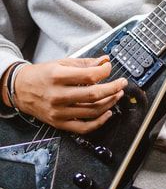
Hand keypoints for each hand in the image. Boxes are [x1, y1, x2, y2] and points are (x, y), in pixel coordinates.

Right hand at [13, 57, 127, 132]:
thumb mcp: (61, 63)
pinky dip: (99, 122)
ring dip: (110, 102)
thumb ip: (85, 63)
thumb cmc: (42, 75)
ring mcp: (59, 112)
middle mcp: (58, 95)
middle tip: (122, 83)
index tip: (109, 68)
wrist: (21, 89)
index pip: (89, 76)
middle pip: (93, 95)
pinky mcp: (59, 123)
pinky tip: (108, 112)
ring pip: (92, 111)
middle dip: (113, 88)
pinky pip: (83, 127)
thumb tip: (105, 61)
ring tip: (117, 94)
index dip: (104, 72)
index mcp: (58, 77)